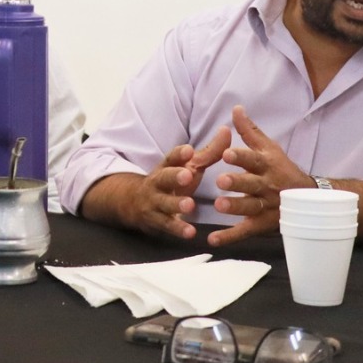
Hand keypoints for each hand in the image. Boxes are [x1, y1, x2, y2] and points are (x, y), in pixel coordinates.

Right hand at [85, 126, 230, 239]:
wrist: (136, 202)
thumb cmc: (172, 181)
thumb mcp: (189, 166)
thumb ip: (210, 151)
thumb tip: (227, 130)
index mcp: (167, 166)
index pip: (170, 157)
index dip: (179, 154)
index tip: (189, 150)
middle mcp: (158, 182)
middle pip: (164, 177)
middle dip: (174, 176)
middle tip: (187, 175)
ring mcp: (155, 202)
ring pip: (164, 203)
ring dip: (176, 204)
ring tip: (189, 205)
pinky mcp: (157, 220)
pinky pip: (167, 225)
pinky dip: (178, 229)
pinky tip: (190, 233)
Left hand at [206, 105, 316, 246]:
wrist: (310, 200)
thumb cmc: (282, 169)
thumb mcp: (269, 148)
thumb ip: (249, 131)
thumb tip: (236, 108)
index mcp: (266, 165)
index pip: (253, 159)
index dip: (240, 157)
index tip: (226, 153)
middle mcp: (267, 186)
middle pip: (251, 184)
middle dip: (237, 183)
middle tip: (221, 181)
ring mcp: (266, 207)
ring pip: (250, 208)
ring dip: (235, 207)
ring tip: (219, 206)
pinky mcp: (262, 225)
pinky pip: (245, 231)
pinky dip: (229, 236)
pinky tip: (212, 239)